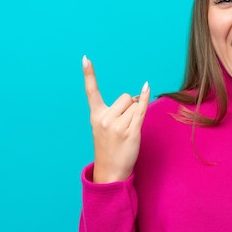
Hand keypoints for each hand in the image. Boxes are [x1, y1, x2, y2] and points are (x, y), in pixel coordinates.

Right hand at [82, 55, 149, 183]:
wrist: (110, 172)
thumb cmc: (109, 149)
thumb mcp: (103, 129)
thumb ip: (114, 112)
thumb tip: (135, 97)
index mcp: (96, 116)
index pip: (91, 92)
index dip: (89, 74)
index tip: (85, 58)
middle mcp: (105, 118)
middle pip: (124, 97)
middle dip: (129, 106)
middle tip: (124, 125)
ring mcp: (117, 125)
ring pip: (134, 105)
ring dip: (136, 114)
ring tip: (129, 131)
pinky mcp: (131, 131)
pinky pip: (140, 109)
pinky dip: (145, 98)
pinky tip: (146, 87)